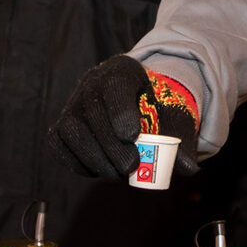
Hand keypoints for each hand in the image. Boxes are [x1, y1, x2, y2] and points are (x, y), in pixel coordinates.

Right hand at [50, 55, 201, 178]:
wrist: (135, 105)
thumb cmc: (155, 110)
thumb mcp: (174, 119)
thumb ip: (182, 142)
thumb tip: (187, 168)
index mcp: (123, 71)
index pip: (116, 84)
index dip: (120, 110)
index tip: (132, 136)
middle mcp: (92, 83)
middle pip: (92, 110)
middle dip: (110, 145)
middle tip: (130, 167)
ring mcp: (73, 104)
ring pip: (71, 130)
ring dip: (94, 158)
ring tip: (117, 175)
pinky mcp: (61, 126)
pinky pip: (59, 146)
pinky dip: (77, 163)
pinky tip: (99, 171)